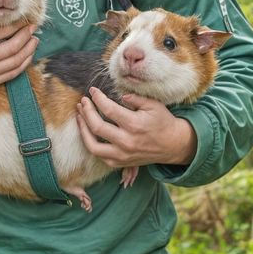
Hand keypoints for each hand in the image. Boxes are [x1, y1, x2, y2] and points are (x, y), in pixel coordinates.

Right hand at [0, 20, 39, 109]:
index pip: (0, 31)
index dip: (14, 23)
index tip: (21, 16)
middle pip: (13, 45)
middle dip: (26, 34)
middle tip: (33, 26)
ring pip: (15, 61)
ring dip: (28, 49)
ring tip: (35, 40)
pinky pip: (11, 74)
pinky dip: (22, 65)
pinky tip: (27, 57)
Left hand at [77, 87, 196, 169]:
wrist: (173, 145)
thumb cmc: (163, 122)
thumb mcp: (154, 105)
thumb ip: (136, 98)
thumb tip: (119, 96)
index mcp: (135, 125)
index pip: (109, 110)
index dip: (97, 98)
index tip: (92, 90)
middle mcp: (127, 141)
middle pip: (96, 127)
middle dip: (86, 111)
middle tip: (83, 101)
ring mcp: (122, 155)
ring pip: (92, 146)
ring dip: (82, 129)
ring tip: (79, 116)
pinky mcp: (120, 163)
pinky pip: (98, 155)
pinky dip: (90, 143)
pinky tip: (88, 131)